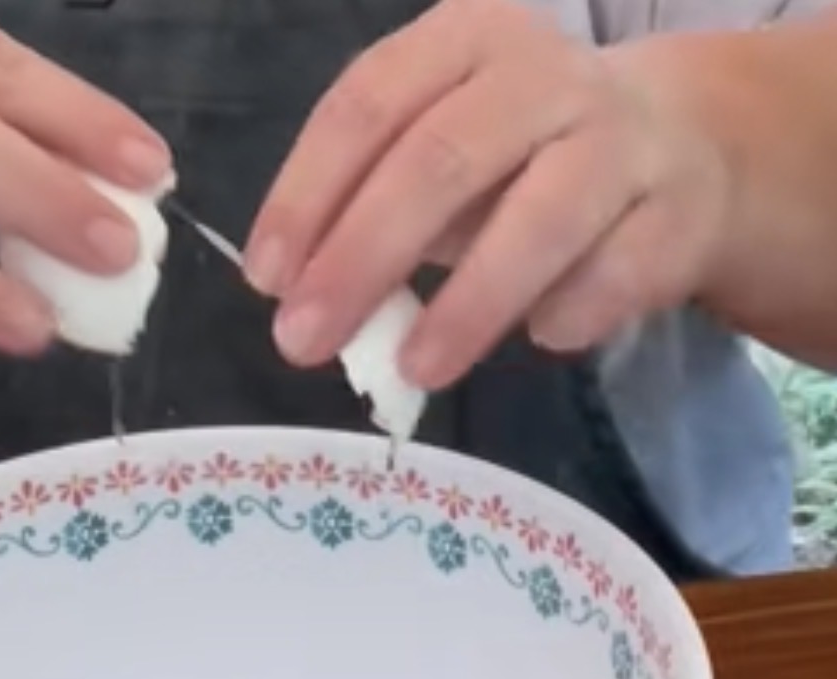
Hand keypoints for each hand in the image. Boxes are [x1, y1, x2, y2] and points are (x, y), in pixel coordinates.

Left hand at [246, 0, 732, 387]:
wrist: (680, 150)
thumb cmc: (520, 159)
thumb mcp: (438, 155)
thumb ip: (371, 210)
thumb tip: (300, 300)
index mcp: (464, 41)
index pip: (368, 104)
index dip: (308, 195)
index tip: (266, 280)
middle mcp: (544, 76)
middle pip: (440, 160)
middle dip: (361, 258)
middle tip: (303, 342)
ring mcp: (621, 139)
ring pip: (541, 218)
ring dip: (468, 304)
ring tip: (412, 371)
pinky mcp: (677, 212)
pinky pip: (618, 271)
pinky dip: (570, 312)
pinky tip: (540, 338)